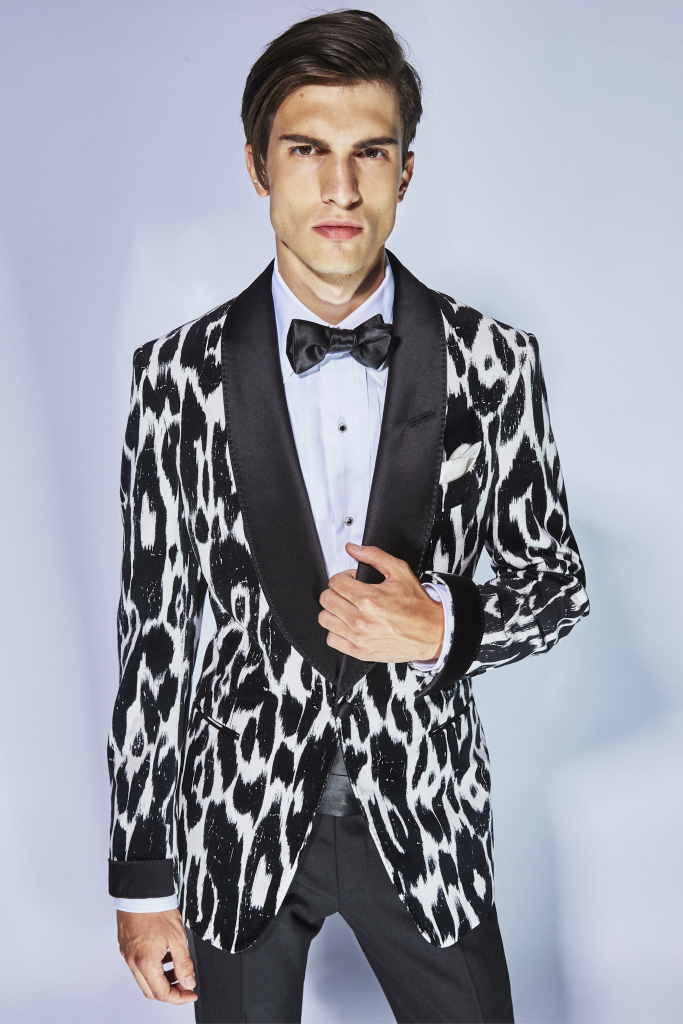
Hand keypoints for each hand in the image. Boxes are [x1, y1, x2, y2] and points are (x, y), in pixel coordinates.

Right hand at [117, 908, 197, 1003]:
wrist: (141, 891)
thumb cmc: (157, 910)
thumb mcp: (177, 938)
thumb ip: (184, 964)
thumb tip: (189, 983)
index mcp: (146, 963)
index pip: (162, 993)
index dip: (179, 998)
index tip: (191, 993)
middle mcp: (133, 962)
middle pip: (151, 990)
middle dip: (170, 991)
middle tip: (185, 985)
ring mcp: (127, 954)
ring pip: (144, 979)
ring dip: (161, 979)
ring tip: (177, 968)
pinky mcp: (126, 946)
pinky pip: (139, 966)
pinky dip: (153, 967)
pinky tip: (165, 956)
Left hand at [319, 543, 443, 662]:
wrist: (433, 632)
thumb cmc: (418, 605)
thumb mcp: (400, 571)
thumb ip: (374, 555)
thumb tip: (352, 548)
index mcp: (369, 599)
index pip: (335, 582)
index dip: (344, 577)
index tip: (352, 580)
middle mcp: (361, 620)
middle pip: (327, 599)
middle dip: (337, 591)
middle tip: (350, 592)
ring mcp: (359, 638)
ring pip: (325, 619)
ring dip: (334, 610)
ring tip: (348, 608)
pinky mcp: (360, 652)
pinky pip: (332, 639)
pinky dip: (336, 631)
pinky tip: (348, 624)